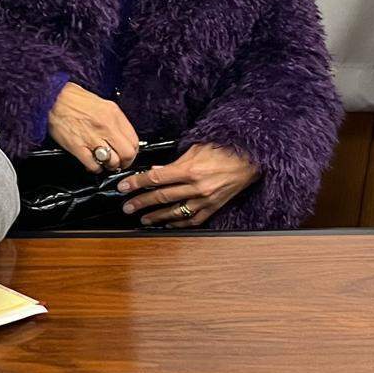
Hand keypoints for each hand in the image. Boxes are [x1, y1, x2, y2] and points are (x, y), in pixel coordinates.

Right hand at [47, 82, 140, 171]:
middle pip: (127, 154)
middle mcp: (105, 126)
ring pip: (112, 162)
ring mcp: (91, 137)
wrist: (53, 99)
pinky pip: (93, 165)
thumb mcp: (103, 104)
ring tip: (104, 163)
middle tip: (119, 163)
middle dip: (125, 162)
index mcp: (113, 114)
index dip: (133, 152)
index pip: (134, 141)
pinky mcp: (77, 147)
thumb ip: (115, 120)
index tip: (128, 155)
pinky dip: (95, 168)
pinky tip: (92, 164)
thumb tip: (122, 136)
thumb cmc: (74, 100)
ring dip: (109, 166)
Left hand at [117, 143, 259, 226]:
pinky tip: (167, 223)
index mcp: (189, 170)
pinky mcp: (214, 207)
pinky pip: (193, 220)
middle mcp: (196, 187)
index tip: (123, 187)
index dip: (136, 183)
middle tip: (127, 207)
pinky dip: (178, 223)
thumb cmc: (224, 149)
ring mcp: (205, 199)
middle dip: (141, 202)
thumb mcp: (195, 149)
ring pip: (174, 212)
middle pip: (161, 197)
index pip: (155, 179)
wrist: (250, 159)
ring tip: (143, 218)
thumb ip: (173, 162)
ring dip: (156, 216)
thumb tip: (155, 171)